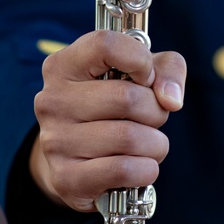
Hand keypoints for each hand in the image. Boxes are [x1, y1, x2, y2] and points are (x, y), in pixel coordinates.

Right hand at [29, 31, 185, 211]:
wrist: (80, 162)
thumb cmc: (115, 108)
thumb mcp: (142, 75)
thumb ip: (167, 70)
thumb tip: (171, 99)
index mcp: (63, 66)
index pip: (105, 44)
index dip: (139, 59)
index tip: (147, 77)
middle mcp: (52, 101)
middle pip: (127, 98)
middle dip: (156, 111)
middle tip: (151, 118)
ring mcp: (55, 141)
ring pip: (130, 137)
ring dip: (155, 144)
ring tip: (147, 144)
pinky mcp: (66, 178)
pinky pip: (124, 170)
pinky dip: (146, 170)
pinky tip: (140, 166)